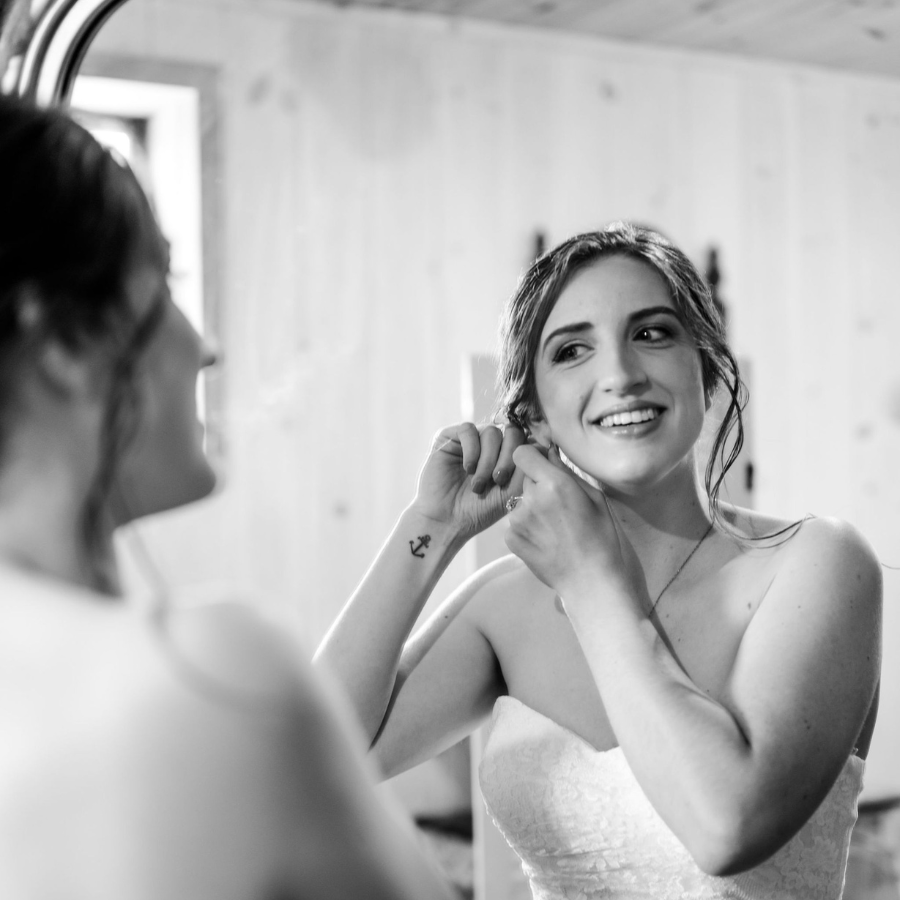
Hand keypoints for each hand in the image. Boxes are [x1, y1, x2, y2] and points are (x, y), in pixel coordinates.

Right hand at [411, 422, 526, 540]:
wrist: (446, 520)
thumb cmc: (479, 511)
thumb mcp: (512, 492)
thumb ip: (528, 470)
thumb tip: (545, 447)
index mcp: (509, 456)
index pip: (527, 440)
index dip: (528, 454)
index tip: (523, 476)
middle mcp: (492, 445)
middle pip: (513, 432)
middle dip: (509, 457)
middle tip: (499, 480)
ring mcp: (472, 440)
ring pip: (491, 432)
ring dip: (487, 460)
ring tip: (479, 484)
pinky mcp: (450, 437)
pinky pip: (468, 429)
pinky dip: (471, 450)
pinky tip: (467, 469)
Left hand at [504, 444, 635, 599]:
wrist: (591, 580)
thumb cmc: (602, 538)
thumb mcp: (594, 498)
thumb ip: (567, 473)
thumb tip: (550, 453)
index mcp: (554, 484)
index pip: (522, 453)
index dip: (531, 457)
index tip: (541, 465)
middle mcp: (530, 499)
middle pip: (524, 479)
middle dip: (537, 486)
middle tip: (558, 505)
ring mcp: (516, 521)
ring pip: (519, 502)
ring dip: (532, 508)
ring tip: (554, 528)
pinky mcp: (510, 539)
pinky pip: (515, 523)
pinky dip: (527, 528)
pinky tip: (546, 541)